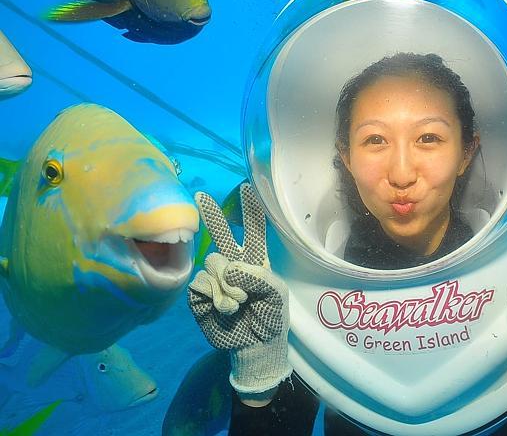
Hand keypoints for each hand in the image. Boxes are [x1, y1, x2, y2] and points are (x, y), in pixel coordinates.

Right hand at [188, 183, 290, 393]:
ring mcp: (215, 278)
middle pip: (221, 236)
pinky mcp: (200, 295)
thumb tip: (230, 267)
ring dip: (227, 284)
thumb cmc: (271, 318)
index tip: (247, 188)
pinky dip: (215, 296)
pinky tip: (225, 309)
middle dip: (213, 216)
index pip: (254, 231)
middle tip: (202, 197)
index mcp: (256, 261)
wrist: (255, 346)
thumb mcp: (277, 295)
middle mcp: (233, 265)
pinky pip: (201, 283)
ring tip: (239, 303)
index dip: (250, 211)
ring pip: (212, 262)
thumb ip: (259, 276)